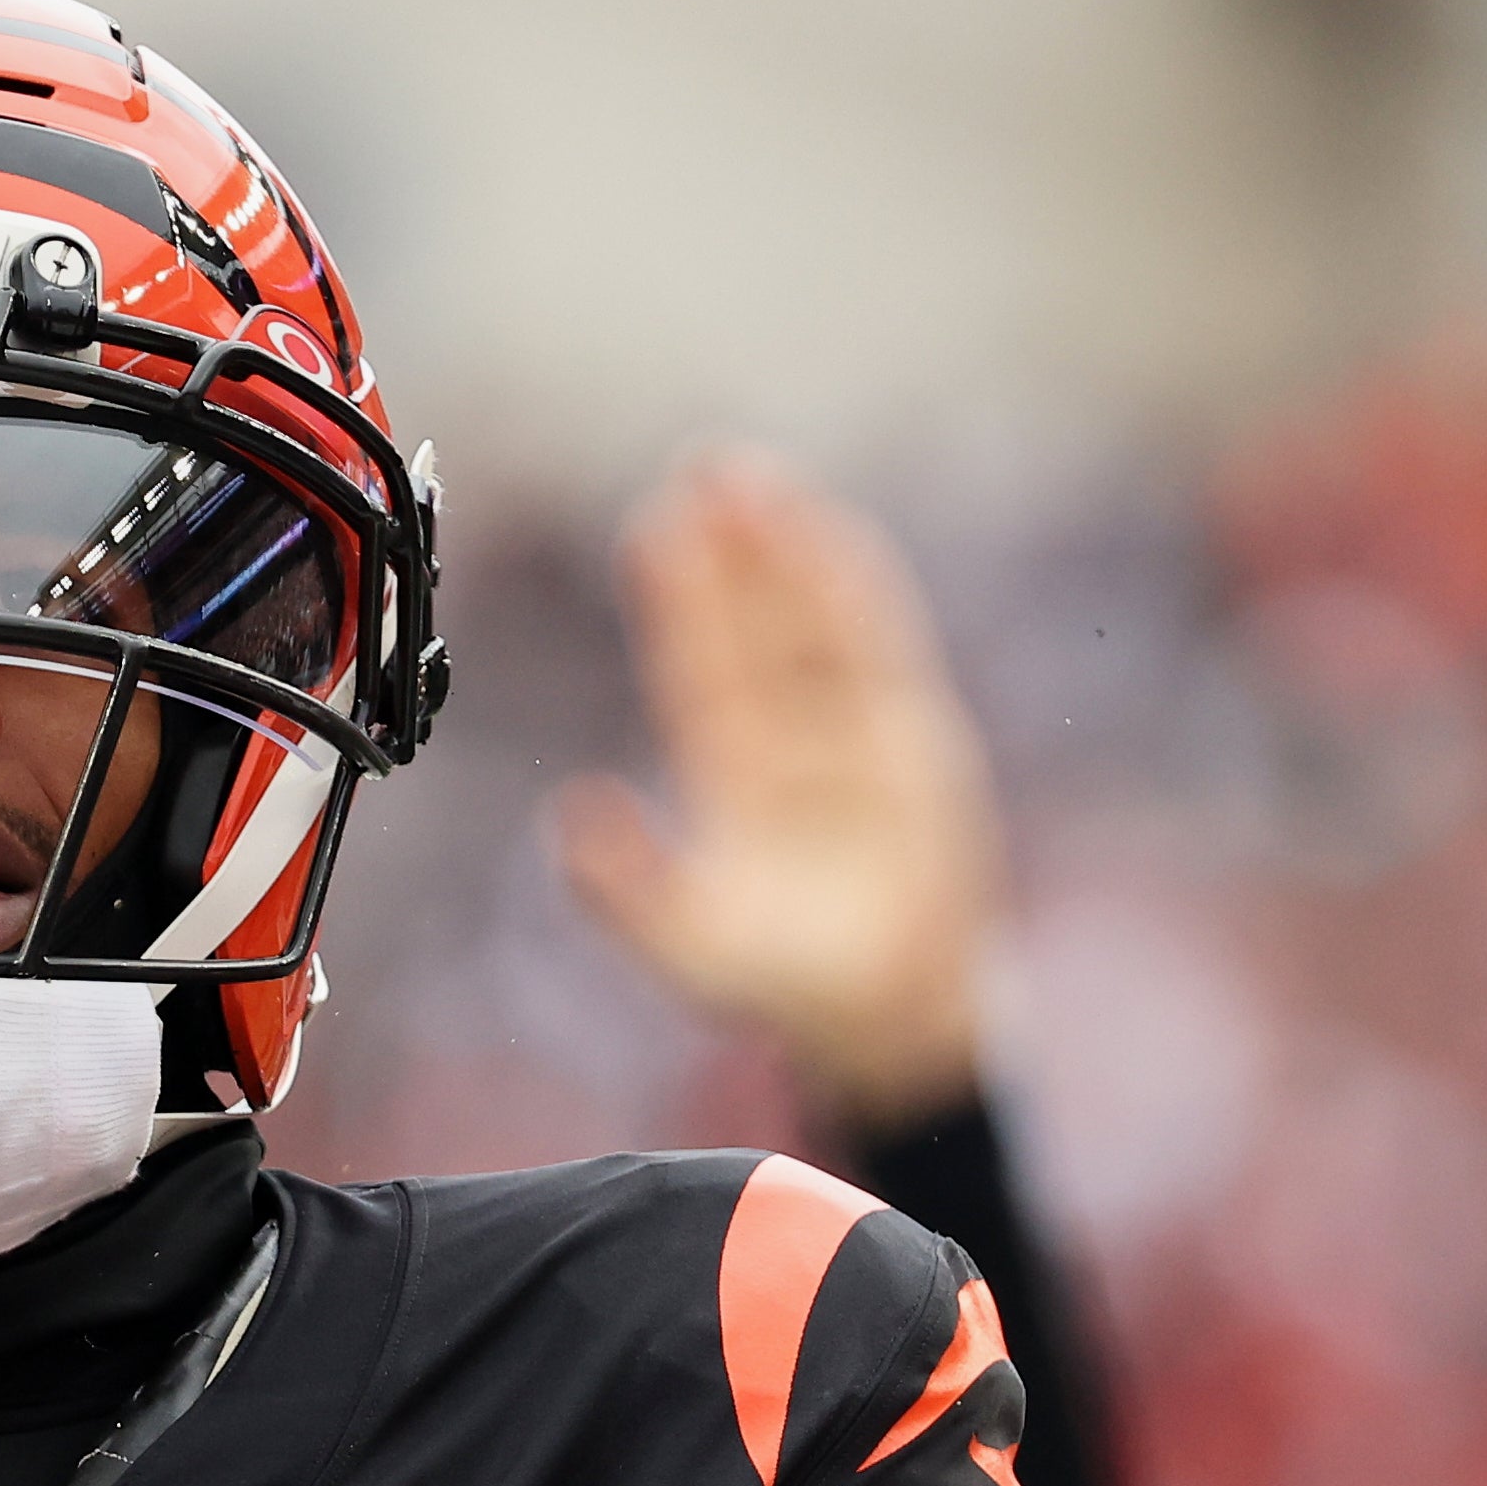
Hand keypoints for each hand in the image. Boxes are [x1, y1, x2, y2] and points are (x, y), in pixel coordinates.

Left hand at [556, 455, 996, 1131]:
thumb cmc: (790, 988)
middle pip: (758, 626)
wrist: (890, 1019)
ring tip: (758, 480)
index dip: (678, 604)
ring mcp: (860, 736)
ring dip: (792, 553)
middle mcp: (797, 743)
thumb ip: (626, 888)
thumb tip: (568, 818)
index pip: (701, 670)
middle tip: (701, 466)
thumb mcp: (689, 945)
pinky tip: (833, 539)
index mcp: (738, 779)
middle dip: (733, 551)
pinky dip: (858, 596)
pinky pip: (885, 654)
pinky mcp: (918, 744)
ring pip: (818, 624)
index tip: (652, 531)